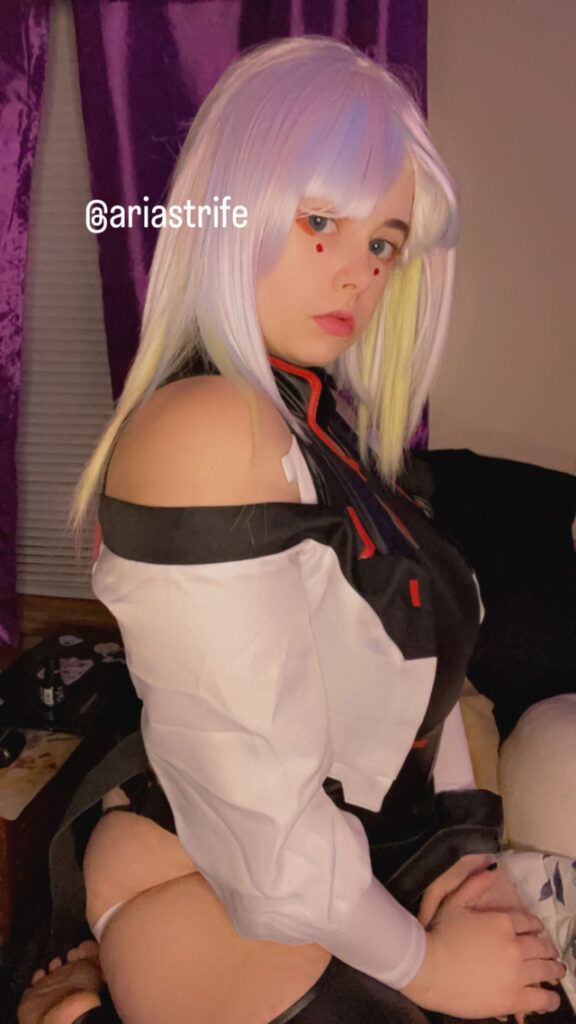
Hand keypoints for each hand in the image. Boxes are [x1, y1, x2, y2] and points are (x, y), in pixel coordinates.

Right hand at [401, 868, 565, 1018]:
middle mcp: (515, 946)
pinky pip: (542, 998)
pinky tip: (551, 997)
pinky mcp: (514, 998)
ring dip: (554, 970)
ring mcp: (517, 974)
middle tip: (549, 954)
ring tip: (556, 972)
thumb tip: (491, 865)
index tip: (536, 931)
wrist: (429, 968)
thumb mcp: (454, 902)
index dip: (534, 926)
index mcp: (502, 922)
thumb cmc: (438, 934)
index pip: (528, 922)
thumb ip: (475, 884)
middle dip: (548, 949)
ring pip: (546, 971)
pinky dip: (550, 997)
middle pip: (541, 947)